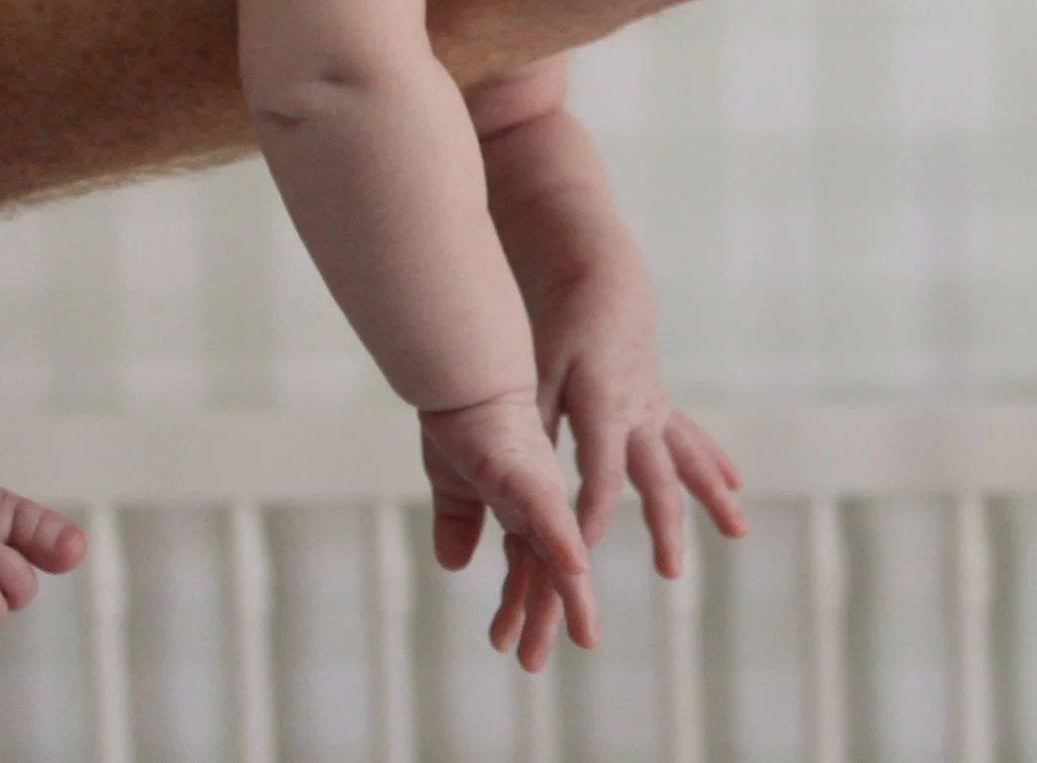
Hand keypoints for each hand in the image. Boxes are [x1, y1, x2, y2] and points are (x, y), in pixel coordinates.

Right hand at [418, 391, 597, 670]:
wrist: (464, 372)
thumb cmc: (461, 418)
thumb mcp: (452, 484)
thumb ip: (458, 522)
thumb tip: (454, 566)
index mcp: (520, 507)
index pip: (523, 566)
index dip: (515, 605)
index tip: (504, 644)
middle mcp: (538, 504)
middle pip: (546, 571)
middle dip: (543, 618)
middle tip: (534, 663)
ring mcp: (538, 490)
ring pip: (560, 553)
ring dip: (569, 598)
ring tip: (583, 638)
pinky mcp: (528, 473)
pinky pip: (550, 515)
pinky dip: (562, 544)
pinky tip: (577, 571)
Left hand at [534, 260, 744, 575]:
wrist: (601, 286)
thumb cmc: (564, 332)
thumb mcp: (541, 373)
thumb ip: (537, 420)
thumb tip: (520, 471)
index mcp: (604, 409)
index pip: (602, 476)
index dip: (593, 517)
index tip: (584, 557)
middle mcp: (639, 413)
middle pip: (657, 479)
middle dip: (665, 526)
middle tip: (671, 571)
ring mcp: (655, 409)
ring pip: (688, 460)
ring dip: (712, 498)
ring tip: (737, 532)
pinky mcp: (660, 404)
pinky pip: (691, 438)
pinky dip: (713, 464)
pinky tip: (735, 487)